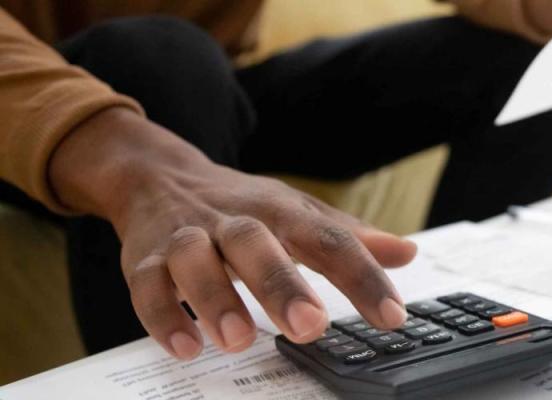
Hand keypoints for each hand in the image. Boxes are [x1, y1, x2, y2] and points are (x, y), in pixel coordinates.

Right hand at [50, 108, 416, 358]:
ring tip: (238, 340)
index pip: (328, 239)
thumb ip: (348, 237)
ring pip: (195, 261)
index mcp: (280, 211)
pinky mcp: (143, 260)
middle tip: (310, 326)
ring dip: (215, 299)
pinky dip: (163, 317)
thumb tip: (407, 252)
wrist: (157, 176)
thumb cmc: (242, 205)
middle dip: (281, 284)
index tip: (392, 316)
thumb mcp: (297, 212)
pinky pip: (146, 287)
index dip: (363, 276)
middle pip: (256, 243)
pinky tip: (186, 348)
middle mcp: (233, 221)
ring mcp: (186, 238)